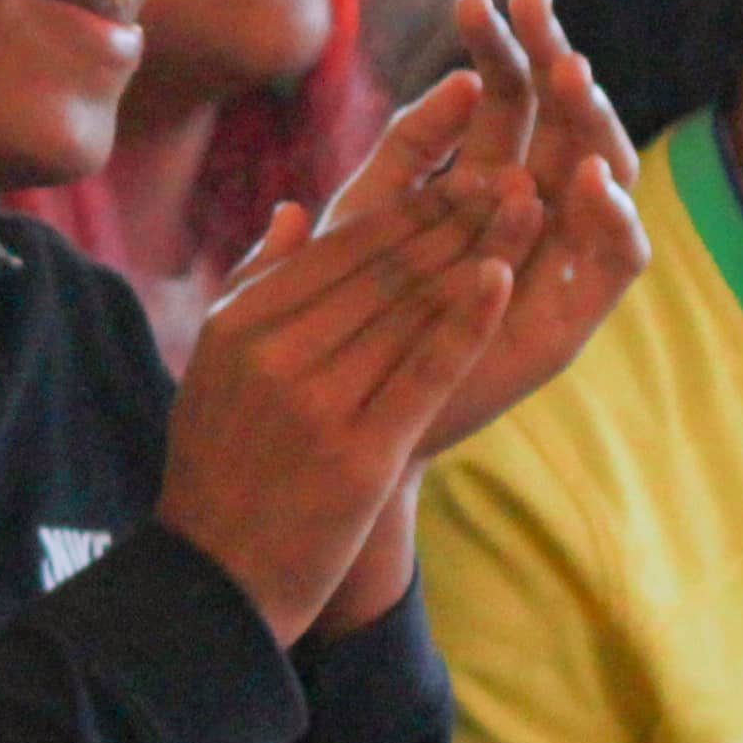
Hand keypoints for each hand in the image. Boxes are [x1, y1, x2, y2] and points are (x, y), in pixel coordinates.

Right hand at [158, 119, 533, 642]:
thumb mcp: (215, 367)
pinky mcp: (358, 453)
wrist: (214, 579)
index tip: (466, 164)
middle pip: (383, 266)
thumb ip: (255, 283)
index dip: (412, 200)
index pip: (343, 245)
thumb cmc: (220, 467)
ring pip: (410, 307)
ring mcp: (315, 402)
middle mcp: (276, 353)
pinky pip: (421, 371)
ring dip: (477, 246)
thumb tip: (296, 208)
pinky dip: (465, 320)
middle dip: (456, 211)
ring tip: (529, 201)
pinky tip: (502, 276)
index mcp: (242, 323)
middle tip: (513, 166)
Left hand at [390, 0, 648, 455]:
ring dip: (592, 121)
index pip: (507, 99)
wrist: (345, 426)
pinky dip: (614, 219)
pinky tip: (591, 176)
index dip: (501, 48)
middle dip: (553, 58)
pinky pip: (617, 265)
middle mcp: (534, 218)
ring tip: (570, 70)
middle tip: (535, 1)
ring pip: (601, 177)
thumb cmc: (346, 324)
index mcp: (481, 184)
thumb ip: (406, 156)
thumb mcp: (365, 225)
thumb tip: (459, 83)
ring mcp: (559, 267)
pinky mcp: (571, 322)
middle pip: (562, 122)